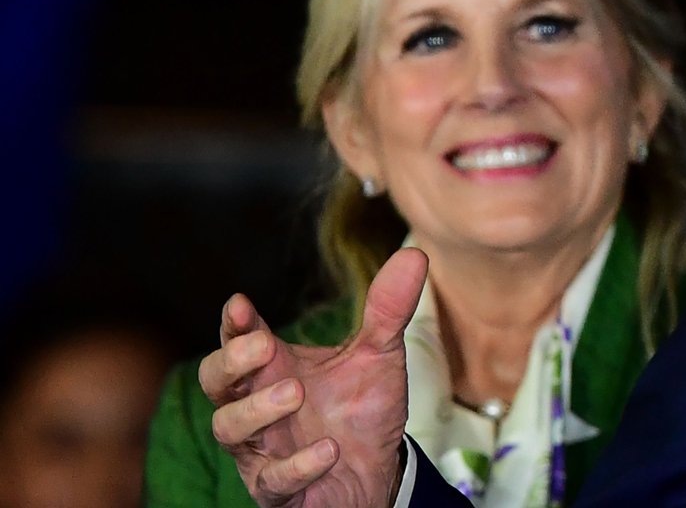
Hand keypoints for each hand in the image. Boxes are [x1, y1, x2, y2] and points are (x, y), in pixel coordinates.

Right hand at [200, 248, 426, 506]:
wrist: (377, 470)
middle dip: (231, 362)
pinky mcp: (277, 487)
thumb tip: (414, 256)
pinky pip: (271, 480)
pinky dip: (296, 465)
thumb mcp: (379, 355)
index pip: (239, 338)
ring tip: (296, 392)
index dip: (234, 323)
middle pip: (215, 380)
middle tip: (263, 346)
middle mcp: (258, 404)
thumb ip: (388, 310)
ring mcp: (262, 448)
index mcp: (275, 366)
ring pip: (229, 428)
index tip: (241, 304)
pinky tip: (327, 450)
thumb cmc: (362, 409)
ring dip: (258, 410)